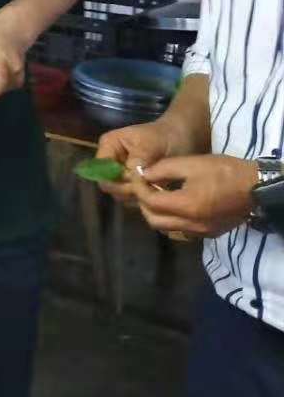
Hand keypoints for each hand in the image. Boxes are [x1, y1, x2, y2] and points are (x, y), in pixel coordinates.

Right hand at [94, 121, 177, 205]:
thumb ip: (140, 157)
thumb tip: (133, 174)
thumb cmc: (163, 136)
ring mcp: (120, 174)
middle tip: (148, 185)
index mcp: (108, 146)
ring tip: (155, 187)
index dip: (114, 178)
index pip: (100, 169)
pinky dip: (142, 198)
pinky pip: (130, 197)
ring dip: (136, 194)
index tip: (135, 180)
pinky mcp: (131, 184)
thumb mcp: (151, 143)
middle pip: (108, 184)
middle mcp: (110, 161)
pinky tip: (156, 192)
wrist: (180, 139)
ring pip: (119, 193)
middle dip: (127, 188)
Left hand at [132, 155, 256, 238]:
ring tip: (158, 195)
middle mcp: (192, 225)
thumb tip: (143, 175)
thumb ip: (163, 169)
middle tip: (144, 187)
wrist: (257, 187)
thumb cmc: (225, 171)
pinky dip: (171, 220)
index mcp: (186, 206)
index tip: (138, 176)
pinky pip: (181, 231)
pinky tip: (174, 204)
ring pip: (167, 228)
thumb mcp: (191, 163)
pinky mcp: (210, 233)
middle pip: (154, 220)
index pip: (150, 202)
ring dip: (156, 214)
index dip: (139, 189)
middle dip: (144, 204)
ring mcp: (202, 232)